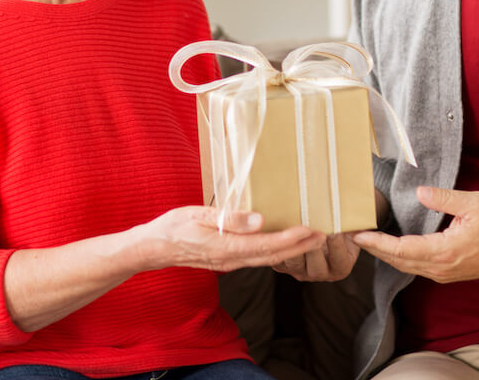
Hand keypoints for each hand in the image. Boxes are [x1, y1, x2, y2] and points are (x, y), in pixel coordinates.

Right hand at [139, 206, 325, 272]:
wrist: (154, 248)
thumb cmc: (174, 227)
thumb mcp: (199, 216)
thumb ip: (229, 219)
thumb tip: (259, 220)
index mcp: (226, 248)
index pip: (266, 245)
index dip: (291, 239)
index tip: (311, 229)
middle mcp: (232, 259)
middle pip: (273, 255)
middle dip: (300, 246)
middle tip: (324, 234)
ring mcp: (230, 262)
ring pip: (267, 258)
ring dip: (292, 249)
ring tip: (311, 238)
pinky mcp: (228, 259)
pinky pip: (258, 257)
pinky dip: (276, 250)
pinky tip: (284, 242)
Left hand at [274, 232, 359, 280]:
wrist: (319, 230)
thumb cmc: (338, 227)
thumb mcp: (351, 227)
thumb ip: (356, 224)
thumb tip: (359, 211)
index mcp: (341, 267)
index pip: (339, 259)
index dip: (336, 246)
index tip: (334, 230)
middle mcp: (321, 273)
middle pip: (316, 267)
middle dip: (313, 248)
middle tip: (310, 230)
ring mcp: (300, 271)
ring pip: (294, 264)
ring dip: (292, 247)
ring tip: (290, 229)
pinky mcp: (283, 266)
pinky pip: (277, 259)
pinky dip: (276, 246)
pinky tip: (275, 231)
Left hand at [351, 186, 478, 282]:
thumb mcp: (472, 204)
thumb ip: (444, 198)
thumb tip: (420, 193)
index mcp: (442, 251)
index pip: (400, 249)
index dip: (377, 242)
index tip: (359, 235)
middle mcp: (438, 267)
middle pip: (396, 260)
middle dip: (373, 248)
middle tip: (352, 236)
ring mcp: (441, 273)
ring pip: (404, 266)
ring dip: (383, 254)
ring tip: (366, 240)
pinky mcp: (444, 273)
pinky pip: (414, 267)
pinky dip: (397, 257)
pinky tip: (389, 247)